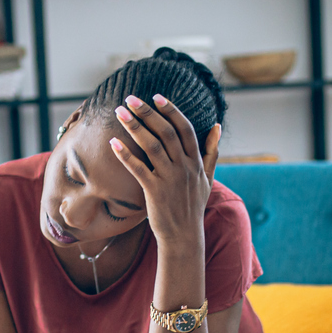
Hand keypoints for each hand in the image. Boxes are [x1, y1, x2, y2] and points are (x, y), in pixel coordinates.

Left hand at [110, 95, 220, 246]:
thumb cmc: (193, 206)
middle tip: (130, 98)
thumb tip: (218, 126)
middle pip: (166, 132)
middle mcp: (185, 167)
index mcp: (196, 161)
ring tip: (119, 112)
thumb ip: (212, 151)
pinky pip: (138, 168)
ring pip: (152, 145)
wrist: (184, 236)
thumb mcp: (208, 178)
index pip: (185, 128)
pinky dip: (126, 154)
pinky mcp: (155, 192)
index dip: (171, 110)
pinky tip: (113, 142)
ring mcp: (170, 179)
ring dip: (134, 126)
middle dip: (147, 112)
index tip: (156, 96)